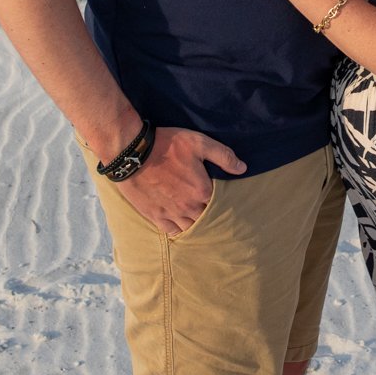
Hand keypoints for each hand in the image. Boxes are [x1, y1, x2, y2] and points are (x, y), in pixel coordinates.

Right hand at [118, 125, 245, 235]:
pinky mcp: (155, 216)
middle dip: (210, 214)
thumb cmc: (167, 145)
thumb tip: (242, 168)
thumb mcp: (199, 142)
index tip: (222, 196)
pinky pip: (172, 231)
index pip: (220, 204)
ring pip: (191, 227)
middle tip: (210, 207)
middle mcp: (189, 207)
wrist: (133, 153)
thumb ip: (223, 156)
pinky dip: (179, 229)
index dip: (222, 201)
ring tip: (197, 216)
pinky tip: (182, 224)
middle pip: (207, 218)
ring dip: (196, 223)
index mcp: (202, 191)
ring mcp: (171, 214)